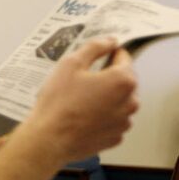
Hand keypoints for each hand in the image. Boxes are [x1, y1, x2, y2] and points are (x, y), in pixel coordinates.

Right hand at [28, 37, 137, 164]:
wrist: (49, 138)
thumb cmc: (58, 102)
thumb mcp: (70, 64)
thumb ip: (94, 48)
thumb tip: (109, 40)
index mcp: (122, 80)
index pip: (123, 58)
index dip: (108, 54)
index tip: (93, 59)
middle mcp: (130, 102)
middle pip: (123, 81)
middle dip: (106, 78)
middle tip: (80, 81)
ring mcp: (124, 122)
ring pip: (119, 101)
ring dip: (105, 97)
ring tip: (79, 101)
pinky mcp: (115, 137)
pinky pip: (112, 120)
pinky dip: (102, 116)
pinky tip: (82, 116)